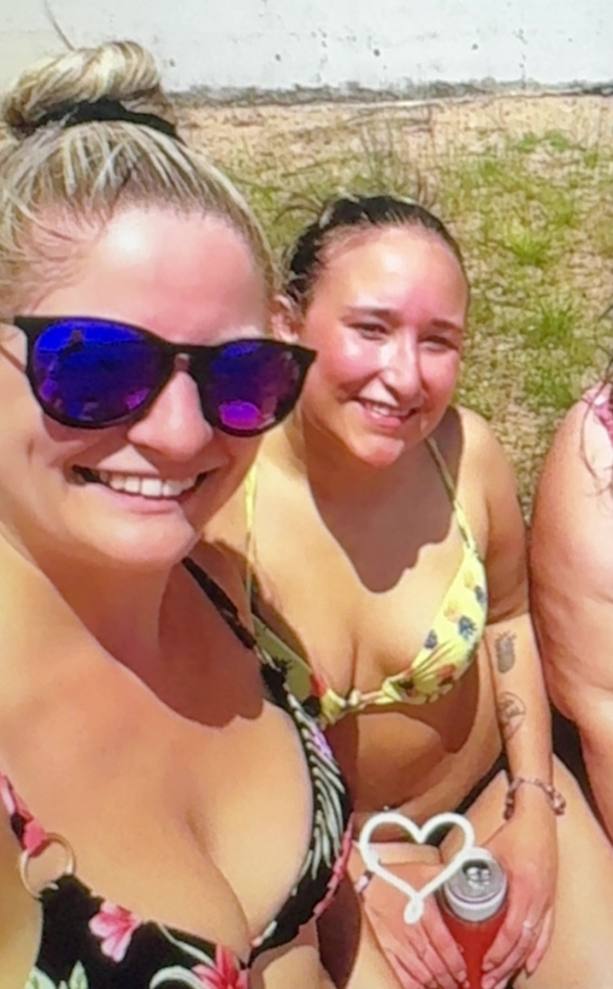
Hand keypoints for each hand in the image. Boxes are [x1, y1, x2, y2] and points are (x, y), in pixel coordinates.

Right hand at [363, 861, 468, 988]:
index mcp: (426, 915)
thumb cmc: (390, 876)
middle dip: (449, 979)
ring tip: (444, 987)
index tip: (465, 972)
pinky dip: (412, 984)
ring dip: (434, 984)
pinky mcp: (384, 951)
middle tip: (458, 985)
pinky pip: (401, 975)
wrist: (362, 880)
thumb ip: (443, 873)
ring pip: (421, 973)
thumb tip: (461, 867)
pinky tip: (420, 987)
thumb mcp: (422, 870)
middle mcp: (414, 933)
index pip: (446, 946)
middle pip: (436, 964)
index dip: (458, 962)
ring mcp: (398, 945)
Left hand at [480, 805, 556, 988]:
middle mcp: (538, 897)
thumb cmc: (513, 831)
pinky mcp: (551, 900)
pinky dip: (537, 952)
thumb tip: (443, 880)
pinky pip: (546, 933)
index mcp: (522, 885)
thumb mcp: (487, 848)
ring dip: (517, 964)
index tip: (483, 964)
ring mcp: (547, 900)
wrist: (540, 818)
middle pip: (523, 943)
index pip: (511, 929)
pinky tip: (527, 966)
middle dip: (504, 965)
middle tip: (487, 980)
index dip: (497, 951)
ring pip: (534, 942)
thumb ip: (467, 866)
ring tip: (500, 978)